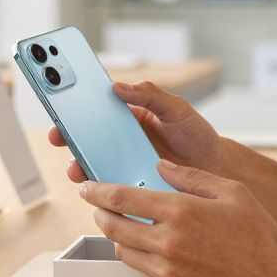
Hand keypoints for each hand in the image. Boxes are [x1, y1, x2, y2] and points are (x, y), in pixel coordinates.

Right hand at [48, 80, 226, 183]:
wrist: (217, 169)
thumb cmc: (197, 136)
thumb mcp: (176, 108)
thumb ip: (150, 94)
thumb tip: (120, 86)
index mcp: (130, 117)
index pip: (97, 111)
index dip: (76, 109)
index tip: (60, 108)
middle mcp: (123, 141)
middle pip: (88, 139)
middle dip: (69, 138)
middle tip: (59, 137)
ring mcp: (126, 164)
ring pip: (94, 165)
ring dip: (80, 167)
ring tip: (78, 169)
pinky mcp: (132, 186)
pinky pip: (111, 188)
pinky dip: (102, 190)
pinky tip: (100, 190)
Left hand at [78, 159, 276, 276]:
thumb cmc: (260, 236)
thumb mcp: (232, 192)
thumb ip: (191, 176)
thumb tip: (160, 167)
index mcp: (181, 212)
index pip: (121, 198)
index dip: (97, 191)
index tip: (87, 187)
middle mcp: (168, 243)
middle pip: (113, 226)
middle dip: (101, 213)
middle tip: (100, 206)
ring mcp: (167, 273)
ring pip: (123, 252)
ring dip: (118, 237)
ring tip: (125, 227)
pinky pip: (141, 273)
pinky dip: (140, 259)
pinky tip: (151, 250)